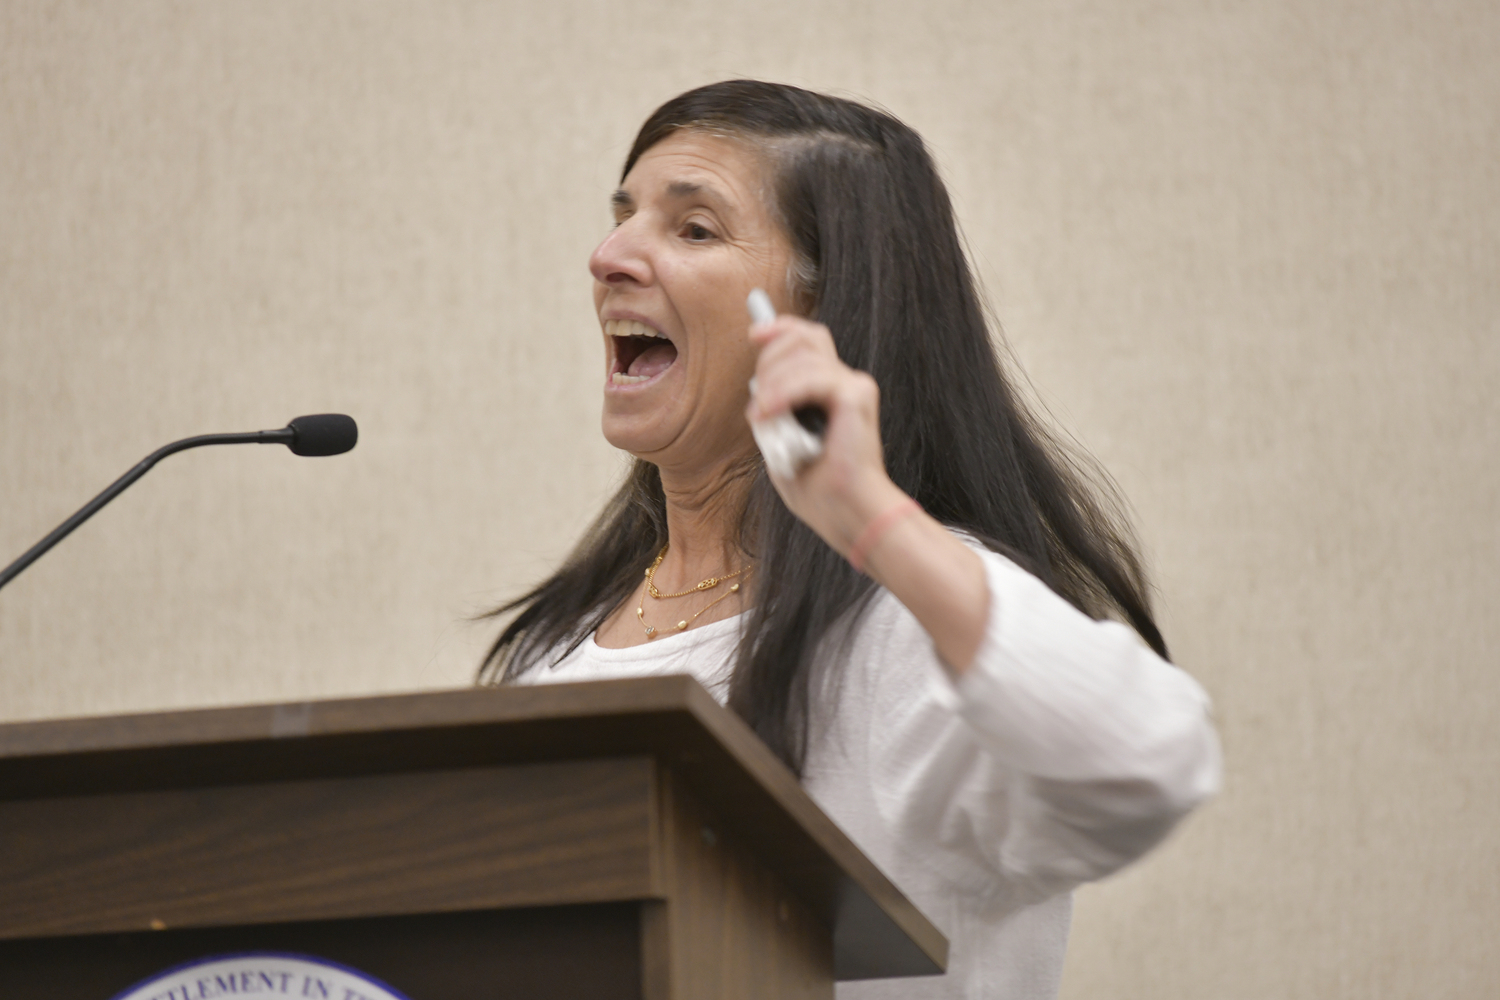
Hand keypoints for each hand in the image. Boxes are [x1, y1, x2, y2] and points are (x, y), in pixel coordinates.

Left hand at [746, 313, 988, 670]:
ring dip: (772, 383)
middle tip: (760, 404)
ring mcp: (854, 386)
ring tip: (763, 417)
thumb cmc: (817, 491)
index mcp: (829, 391)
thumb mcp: (781, 442)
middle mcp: (845, 382)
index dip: (780, 328)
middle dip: (769, 360)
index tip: (756, 334)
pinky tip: (770, 413)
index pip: (807, 338)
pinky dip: (785, 392)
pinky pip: (812, 377)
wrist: (846, 515)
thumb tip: (756, 385)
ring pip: (802, 355)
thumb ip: (773, 409)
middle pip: (803, 337)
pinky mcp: (856, 396)